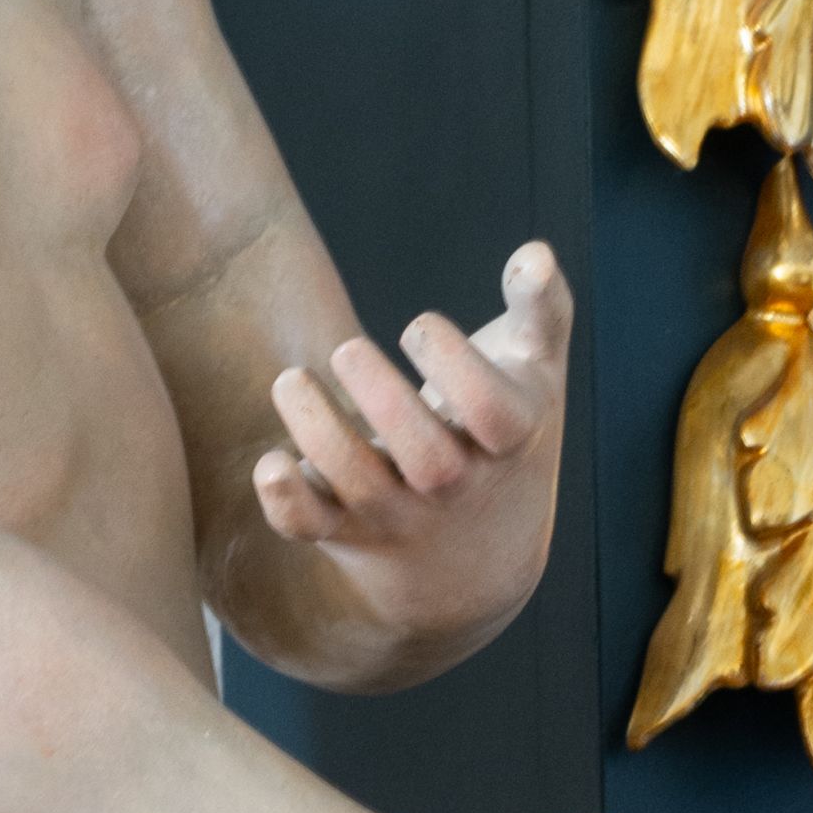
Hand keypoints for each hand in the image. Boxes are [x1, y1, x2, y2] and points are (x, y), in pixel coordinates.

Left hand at [254, 244, 571, 645]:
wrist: (477, 559)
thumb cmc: (503, 441)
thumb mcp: (537, 379)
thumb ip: (541, 310)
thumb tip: (534, 253)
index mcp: (508, 441)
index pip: (491, 412)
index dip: (454, 364)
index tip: (419, 326)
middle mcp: (455, 486)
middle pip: (428, 459)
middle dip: (383, 401)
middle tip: (347, 349)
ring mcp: (400, 514)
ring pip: (359, 486)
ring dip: (319, 433)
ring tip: (290, 380)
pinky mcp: (346, 531)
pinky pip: (310, 527)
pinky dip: (284, 502)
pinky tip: (271, 462)